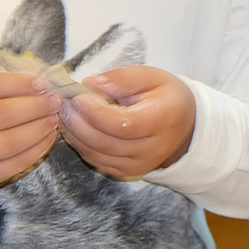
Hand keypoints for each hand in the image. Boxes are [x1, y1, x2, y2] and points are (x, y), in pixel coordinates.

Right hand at [0, 72, 60, 196]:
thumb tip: (33, 81)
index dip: (19, 83)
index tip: (42, 82)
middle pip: (3, 115)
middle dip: (36, 106)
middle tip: (55, 101)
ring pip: (12, 141)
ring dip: (40, 128)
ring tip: (54, 118)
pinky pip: (14, 164)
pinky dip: (36, 150)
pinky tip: (47, 138)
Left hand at [59, 66, 195, 177]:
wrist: (185, 125)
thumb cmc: (166, 97)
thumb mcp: (150, 77)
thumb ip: (121, 79)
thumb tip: (91, 84)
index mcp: (164, 120)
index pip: (124, 124)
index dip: (95, 112)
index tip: (78, 96)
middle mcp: (154, 148)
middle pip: (106, 143)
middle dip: (79, 123)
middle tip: (64, 104)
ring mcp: (142, 164)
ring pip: (98, 155)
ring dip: (75, 135)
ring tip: (65, 114)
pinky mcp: (130, 172)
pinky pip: (99, 162)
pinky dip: (82, 146)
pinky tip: (74, 129)